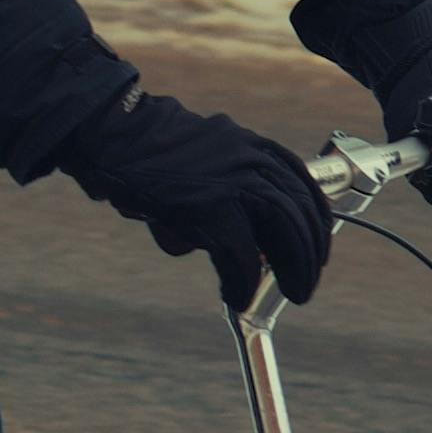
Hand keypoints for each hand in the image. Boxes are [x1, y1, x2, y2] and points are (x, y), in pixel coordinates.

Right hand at [56, 86, 334, 314]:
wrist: (114, 135)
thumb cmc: (150, 152)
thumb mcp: (206, 158)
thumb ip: (229, 186)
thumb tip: (238, 238)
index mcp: (254, 147)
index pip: (305, 187)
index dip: (316, 224)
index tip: (317, 250)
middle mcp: (253, 160)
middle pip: (300, 213)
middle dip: (309, 255)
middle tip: (305, 286)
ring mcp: (235, 182)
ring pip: (285, 233)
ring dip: (293, 270)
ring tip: (294, 294)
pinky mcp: (212, 207)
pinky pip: (241, 256)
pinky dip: (242, 282)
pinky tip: (236, 297)